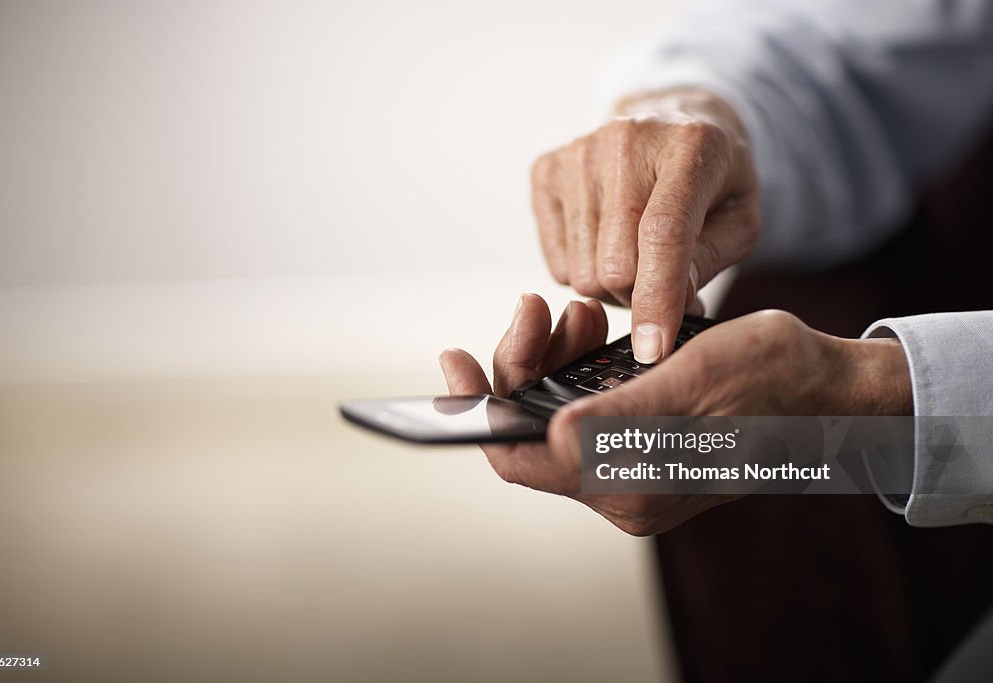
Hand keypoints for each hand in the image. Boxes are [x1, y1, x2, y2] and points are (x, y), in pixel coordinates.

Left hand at [439, 297, 911, 535]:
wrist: (829, 389)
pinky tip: (592, 328)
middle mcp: (620, 490)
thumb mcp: (692, 382)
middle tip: (538, 307)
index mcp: (625, 485)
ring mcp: (631, 472)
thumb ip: (618, 418)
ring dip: (554, 358)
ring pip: (556, 414)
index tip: (454, 359)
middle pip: (531, 430)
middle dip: (524, 363)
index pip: (516, 456)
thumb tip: (547, 437)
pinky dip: (579, 367)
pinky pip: (585, 409)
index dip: (476, 409)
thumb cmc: (769, 378)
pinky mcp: (644, 449)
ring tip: (578, 312)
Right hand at [530, 88, 759, 362]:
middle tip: (661, 280)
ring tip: (635, 258)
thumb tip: (667, 309)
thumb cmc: (712, 181)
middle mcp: (625, 140)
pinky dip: (583, 270)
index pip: (663, 234)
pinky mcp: (546, 171)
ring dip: (611, 287)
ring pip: (582, 272)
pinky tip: (604, 242)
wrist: (671, 122)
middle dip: (640, 295)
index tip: (653, 349)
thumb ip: (709, 263)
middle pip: (615, 265)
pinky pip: (557, 264)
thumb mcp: (740, 220)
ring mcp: (578, 153)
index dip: (657, 298)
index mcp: (689, 146)